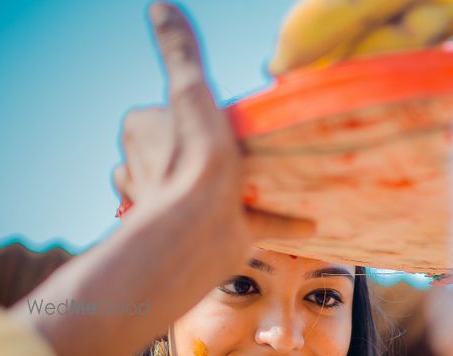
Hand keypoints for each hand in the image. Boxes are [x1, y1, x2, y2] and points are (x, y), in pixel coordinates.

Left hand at [12, 3, 310, 355]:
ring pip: (217, 193)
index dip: (188, 110)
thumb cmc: (193, 157)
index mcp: (143, 135)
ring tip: (280, 179)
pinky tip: (309, 223)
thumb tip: (159, 3)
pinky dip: (279, 222)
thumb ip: (180, 50)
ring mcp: (190, 209)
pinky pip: (255, 224)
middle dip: (213, 153)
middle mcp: (156, 173)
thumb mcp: (190, 91)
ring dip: (244, 190)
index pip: (161, 113)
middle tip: (249, 144)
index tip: (217, 112)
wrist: (199, 230)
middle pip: (190, 153)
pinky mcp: (221, 236)